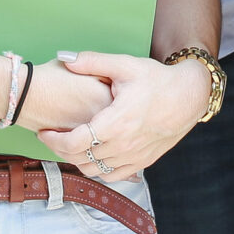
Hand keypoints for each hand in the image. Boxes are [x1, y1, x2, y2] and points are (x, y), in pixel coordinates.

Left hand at [35, 51, 208, 179]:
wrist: (190, 96)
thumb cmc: (157, 80)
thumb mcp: (125, 65)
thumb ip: (92, 62)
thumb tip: (64, 58)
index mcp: (117, 122)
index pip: (76, 142)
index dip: (54, 140)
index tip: (44, 131)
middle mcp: (125, 145)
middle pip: (81, 159)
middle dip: (60, 150)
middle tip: (51, 137)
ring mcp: (134, 157)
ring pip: (95, 171)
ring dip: (77, 161)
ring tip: (69, 145)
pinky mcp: (143, 162)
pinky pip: (112, 175)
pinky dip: (97, 169)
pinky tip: (92, 155)